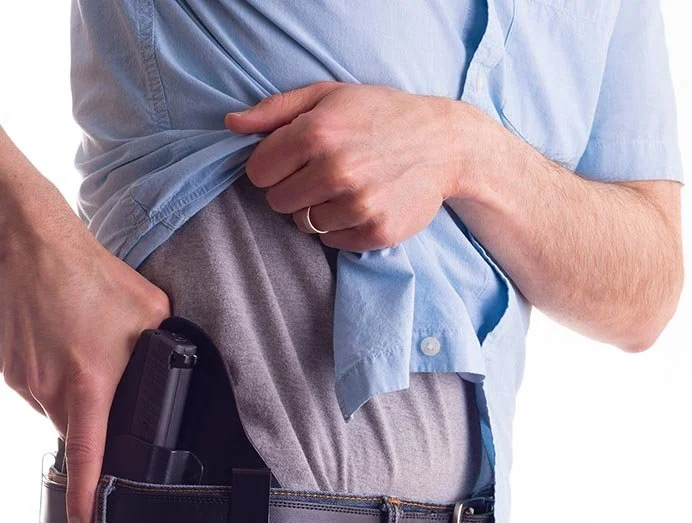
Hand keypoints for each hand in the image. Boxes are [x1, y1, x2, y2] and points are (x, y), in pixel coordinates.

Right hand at [0, 185, 171, 522]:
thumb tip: (178, 362)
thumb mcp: (151, 313)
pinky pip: (38, 389)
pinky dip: (56, 378)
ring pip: (56, 409)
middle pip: (77, 431)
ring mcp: (23, 380)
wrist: (32, 245)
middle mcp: (50, 390)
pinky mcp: (8, 367)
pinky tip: (69, 345)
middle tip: (109, 384)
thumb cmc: (92, 276)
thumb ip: (167, 348)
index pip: (88, 456)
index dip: (86, 496)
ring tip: (88, 352)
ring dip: (76, 395)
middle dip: (96, 422)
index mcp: (89, 384)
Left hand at [225, 81, 465, 251]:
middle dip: (292, 188)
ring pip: (304, 224)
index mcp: (316, 134)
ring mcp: (356, 206)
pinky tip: (361, 203)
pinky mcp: (374, 232)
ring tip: (346, 187)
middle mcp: (334, 172)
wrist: (444, 144)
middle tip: (322, 173)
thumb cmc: (382, 114)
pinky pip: (331, 240)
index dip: (271, 166)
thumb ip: (275, 110)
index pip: (258, 172)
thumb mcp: (329, 96)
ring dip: (317, 209)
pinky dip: (340, 226)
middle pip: (277, 201)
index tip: (292, 160)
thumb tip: (230, 126)